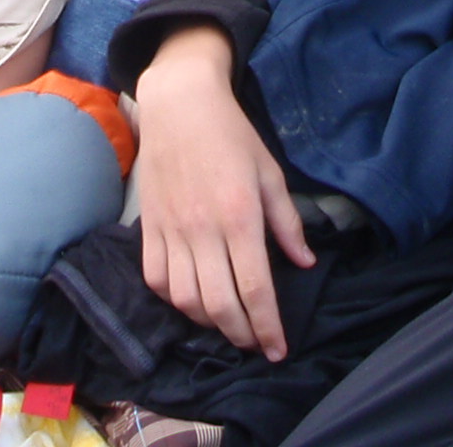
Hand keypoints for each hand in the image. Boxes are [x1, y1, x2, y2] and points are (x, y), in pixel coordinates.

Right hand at [133, 27, 313, 358]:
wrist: (179, 104)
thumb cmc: (232, 134)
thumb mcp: (270, 173)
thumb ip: (287, 223)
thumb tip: (304, 264)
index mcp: (240, 215)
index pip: (255, 288)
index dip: (268, 327)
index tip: (278, 349)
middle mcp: (203, 229)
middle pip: (220, 304)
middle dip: (241, 335)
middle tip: (256, 344)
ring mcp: (171, 230)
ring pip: (186, 300)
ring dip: (209, 323)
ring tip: (229, 323)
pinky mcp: (148, 227)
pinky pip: (157, 280)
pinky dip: (175, 301)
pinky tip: (193, 299)